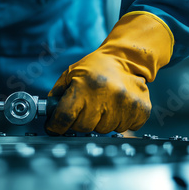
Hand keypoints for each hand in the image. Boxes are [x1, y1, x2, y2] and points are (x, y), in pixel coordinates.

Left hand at [45, 11, 173, 134]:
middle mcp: (106, 96)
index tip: (54, 127)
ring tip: (104, 104)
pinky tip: (117, 107)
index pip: (64, 117)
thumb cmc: (96, 67)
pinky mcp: (140, 110)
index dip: (56, 125)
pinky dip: (118, 121)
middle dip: (80, 121)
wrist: (126, 59)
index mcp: (85, 86)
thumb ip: (57, 94)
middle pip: (83, 127)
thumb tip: (48, 114)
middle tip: (86, 108)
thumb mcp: (70, 74)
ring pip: (104, 130)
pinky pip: (123, 128)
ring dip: (100, 121)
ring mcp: (125, 105)